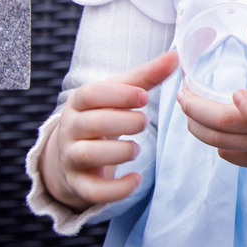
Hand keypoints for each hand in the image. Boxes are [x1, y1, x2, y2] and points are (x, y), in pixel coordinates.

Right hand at [43, 52, 174, 210]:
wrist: (73, 153)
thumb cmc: (103, 115)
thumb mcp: (118, 94)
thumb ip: (145, 77)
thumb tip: (175, 55)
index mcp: (80, 102)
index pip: (91, 94)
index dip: (118, 94)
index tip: (144, 96)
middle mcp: (71, 128)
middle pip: (91, 123)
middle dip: (123, 122)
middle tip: (144, 122)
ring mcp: (71, 157)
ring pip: (87, 154)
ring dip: (119, 152)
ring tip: (137, 148)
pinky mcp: (79, 183)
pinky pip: (92, 190)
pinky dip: (116, 189)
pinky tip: (136, 180)